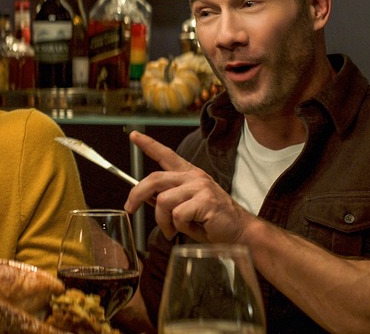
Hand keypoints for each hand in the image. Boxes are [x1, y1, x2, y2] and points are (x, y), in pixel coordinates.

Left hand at [124, 131, 253, 242]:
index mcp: (190, 174)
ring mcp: (201, 187)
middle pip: (154, 179)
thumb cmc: (212, 222)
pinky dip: (178, 228)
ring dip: (162, 221)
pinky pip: (177, 215)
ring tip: (172, 231)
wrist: (240, 232)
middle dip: (136, 195)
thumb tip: (145, 198)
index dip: (148, 145)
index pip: (166, 155)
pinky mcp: (206, 201)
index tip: (134, 136)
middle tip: (130, 209)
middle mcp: (194, 177)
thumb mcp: (186, 207)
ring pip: (163, 201)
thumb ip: (168, 199)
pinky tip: (190, 229)